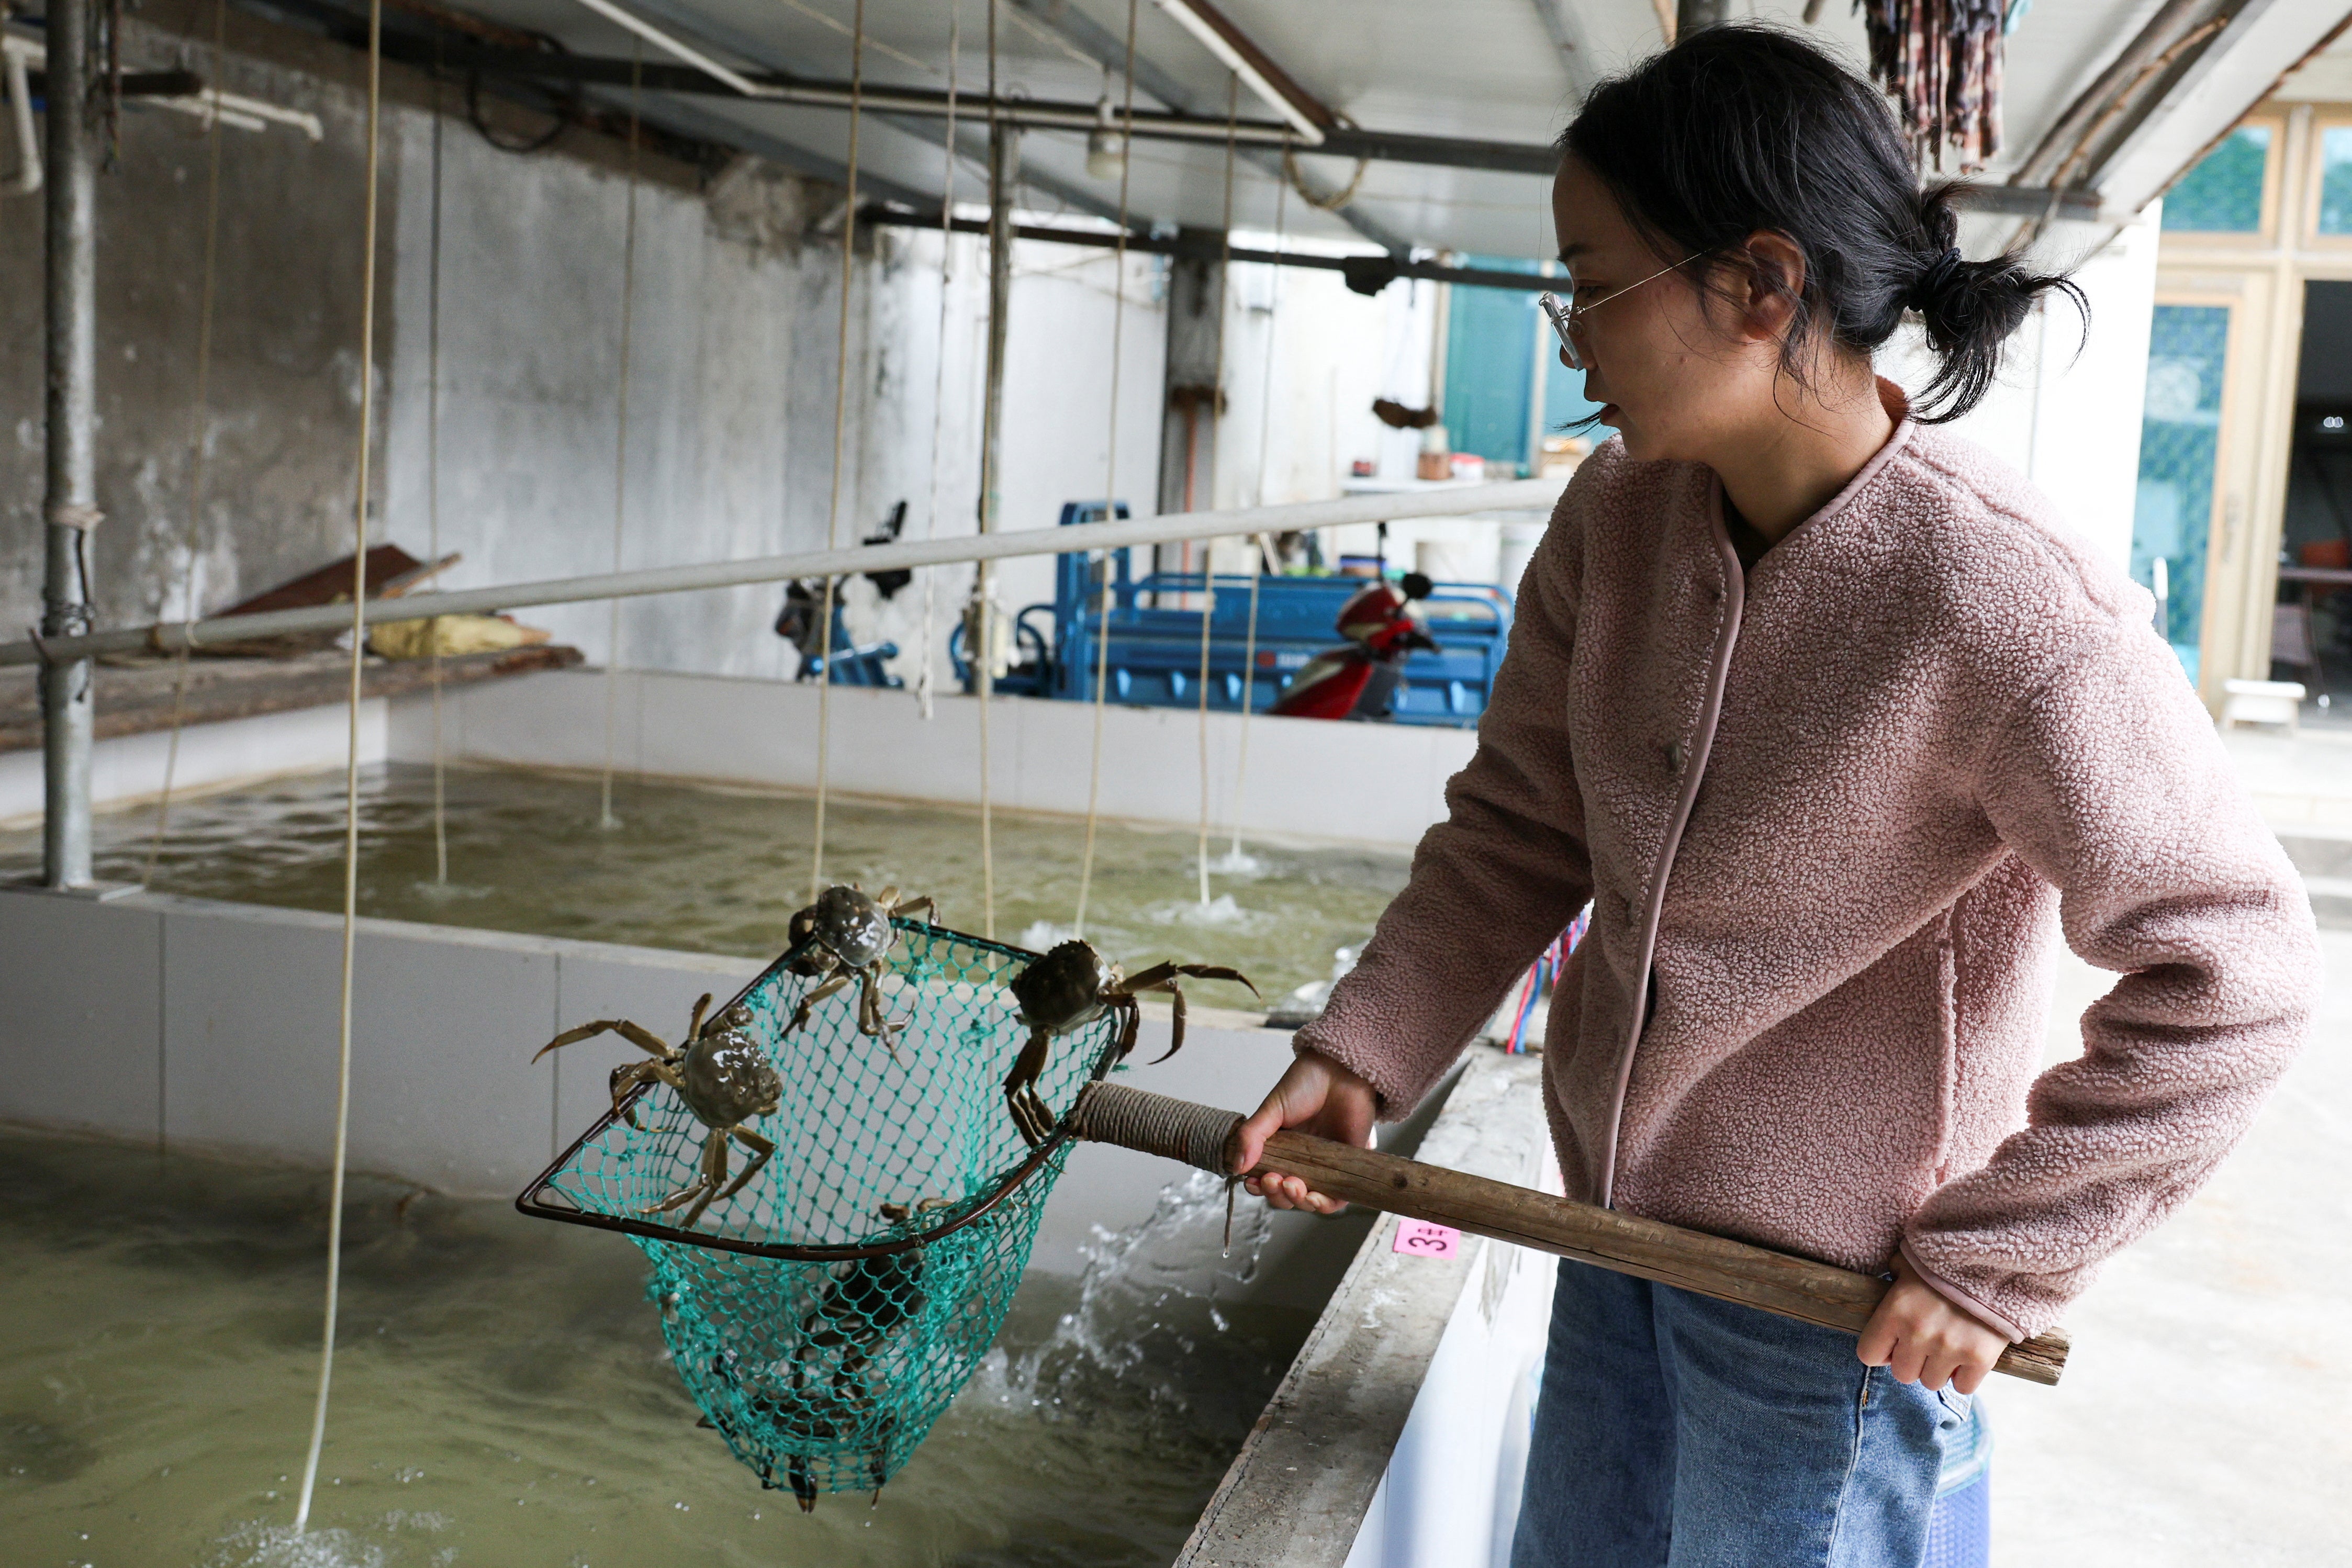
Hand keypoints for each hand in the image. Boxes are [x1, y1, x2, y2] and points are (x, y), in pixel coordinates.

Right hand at [1233, 1051, 1377, 1214]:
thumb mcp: (1272, 1109)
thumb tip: (1237, 1167)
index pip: (1266, 1178)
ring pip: (1308, 1201)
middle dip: (1276, 1195)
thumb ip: (1253, 1136)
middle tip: (1273, 1180)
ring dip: (1297, 1201)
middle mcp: (1301, 1161)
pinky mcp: (1347, 1168)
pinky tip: (1313, 1197)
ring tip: (1292, 1186)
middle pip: (1285, 1195)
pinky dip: (1324, 1205)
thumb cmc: (1306, 1084)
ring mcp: (1324, 1166)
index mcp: (1280, 1149)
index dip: (1259, 1186)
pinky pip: (1337, 1199)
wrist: (1340, 1070)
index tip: (1253, 1182)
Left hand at [1856, 1255, 2008, 1394]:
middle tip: (1925, 1344)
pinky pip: (1963, 1387)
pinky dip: (1964, 1377)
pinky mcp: (1980, 1359)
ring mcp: (1949, 1348)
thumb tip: (1888, 1283)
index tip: (1894, 1343)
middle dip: (1912, 1361)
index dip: (1881, 1351)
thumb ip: (1893, 1277)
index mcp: (1895, 1311)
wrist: (1996, 1260)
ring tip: (1948, 1347)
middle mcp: (1918, 1334)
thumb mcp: (1908, 1261)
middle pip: (1902, 1374)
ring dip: (1937, 1369)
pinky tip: (1967, 1357)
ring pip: (1931, 1383)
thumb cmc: (1946, 1260)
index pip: (1868, 1354)